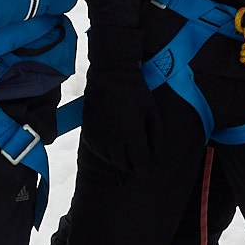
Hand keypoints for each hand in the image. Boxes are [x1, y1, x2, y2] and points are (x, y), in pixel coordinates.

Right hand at [81, 29, 159, 179]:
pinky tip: (110, 148)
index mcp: (132, 135)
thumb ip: (156, 135)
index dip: (143, 169)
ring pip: (108, 159)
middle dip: (131, 166)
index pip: (139, 163)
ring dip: (117, 160)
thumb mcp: (152, 112)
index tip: (145, 170)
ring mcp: (99, 135)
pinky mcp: (88, 130)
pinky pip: (95, 150)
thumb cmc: (136, 92)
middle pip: (122, 164)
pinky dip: (103, 153)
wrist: (111, 75)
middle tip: (136, 164)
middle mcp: (114, 139)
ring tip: (124, 156)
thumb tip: (155, 153)